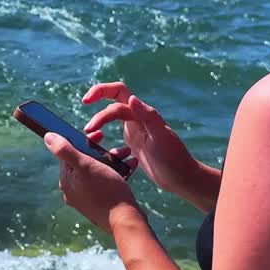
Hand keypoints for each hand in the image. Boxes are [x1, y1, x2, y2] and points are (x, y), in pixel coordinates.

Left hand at [45, 131, 140, 232]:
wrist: (125, 220)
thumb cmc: (106, 191)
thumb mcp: (85, 165)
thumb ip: (65, 150)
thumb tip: (47, 136)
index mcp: (67, 180)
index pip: (69, 154)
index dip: (84, 141)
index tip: (98, 135)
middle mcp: (74, 190)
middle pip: (86, 161)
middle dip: (103, 151)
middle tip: (118, 147)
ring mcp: (88, 197)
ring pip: (100, 170)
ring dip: (114, 159)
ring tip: (127, 154)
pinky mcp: (102, 202)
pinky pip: (108, 181)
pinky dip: (119, 171)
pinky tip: (131, 165)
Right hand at [83, 82, 197, 195]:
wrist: (182, 178)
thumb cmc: (174, 158)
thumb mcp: (161, 137)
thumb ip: (148, 117)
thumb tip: (131, 99)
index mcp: (142, 114)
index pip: (118, 93)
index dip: (100, 91)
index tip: (86, 102)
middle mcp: (138, 120)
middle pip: (112, 106)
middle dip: (97, 115)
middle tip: (88, 130)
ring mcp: (136, 132)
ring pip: (112, 122)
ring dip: (99, 128)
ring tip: (91, 142)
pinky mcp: (135, 146)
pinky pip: (115, 141)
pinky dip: (107, 147)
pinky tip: (106, 158)